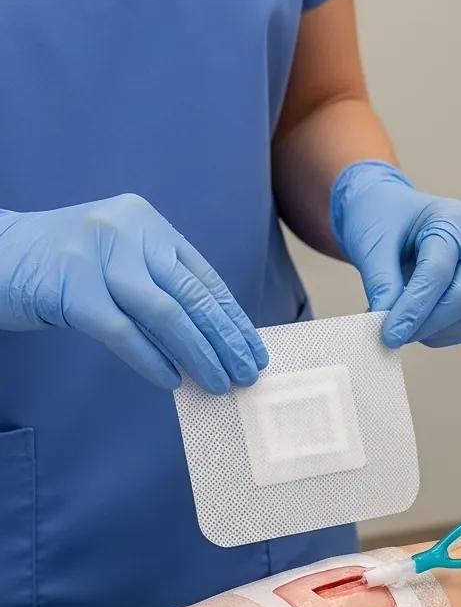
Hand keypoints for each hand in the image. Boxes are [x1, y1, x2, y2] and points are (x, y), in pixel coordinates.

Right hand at [0, 194, 267, 392]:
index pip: (203, 278)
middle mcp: (127, 231)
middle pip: (192, 296)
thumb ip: (158, 285)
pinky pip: (123, 332)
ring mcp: (97, 256)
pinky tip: (171, 380)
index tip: (253, 350)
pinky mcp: (70, 287)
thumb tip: (211, 338)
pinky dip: (151, 359)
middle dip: (225, 340)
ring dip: (198, 354)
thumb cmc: (60, 267)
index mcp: (147, 223)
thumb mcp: (117, 261)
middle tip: (246, 374)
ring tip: (217, 383)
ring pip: (166, 314)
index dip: (233, 318)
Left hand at [330, 160, 460, 347]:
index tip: (388, 334)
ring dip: (428, 331)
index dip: (414, 309)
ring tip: (397, 319)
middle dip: (424, 324)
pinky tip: (412, 317)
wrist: (389, 213)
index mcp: (454, 220)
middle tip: (388, 334)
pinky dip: (435, 332)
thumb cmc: (380, 217)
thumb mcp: (371, 242)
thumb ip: (381, 282)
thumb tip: (385, 322)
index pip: (439, 273)